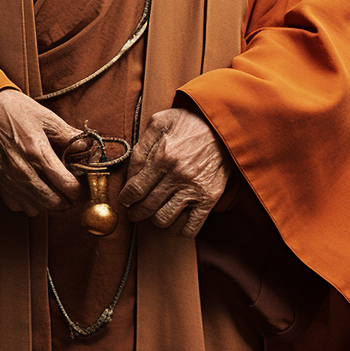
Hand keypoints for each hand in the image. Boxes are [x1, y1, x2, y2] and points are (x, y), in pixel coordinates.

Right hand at [0, 87, 82, 216]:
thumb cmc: (18, 110)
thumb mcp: (48, 118)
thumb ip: (69, 136)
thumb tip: (87, 148)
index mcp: (38, 153)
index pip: (67, 186)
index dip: (81, 191)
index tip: (85, 186)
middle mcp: (23, 171)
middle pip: (54, 203)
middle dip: (69, 201)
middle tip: (74, 191)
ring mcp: (10, 180)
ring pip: (37, 209)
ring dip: (50, 203)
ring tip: (55, 189)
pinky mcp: (0, 184)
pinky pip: (19, 207)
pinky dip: (31, 203)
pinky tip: (36, 188)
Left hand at [119, 107, 231, 236]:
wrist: (224, 126)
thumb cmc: (190, 122)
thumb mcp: (161, 122)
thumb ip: (142, 145)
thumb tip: (129, 171)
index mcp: (163, 157)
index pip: (135, 189)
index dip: (125, 199)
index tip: (124, 200)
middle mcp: (177, 176)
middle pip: (146, 207)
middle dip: (135, 213)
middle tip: (134, 212)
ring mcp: (194, 189)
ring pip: (164, 219)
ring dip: (155, 220)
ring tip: (154, 214)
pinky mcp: (209, 197)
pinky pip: (191, 226)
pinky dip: (180, 229)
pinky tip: (176, 219)